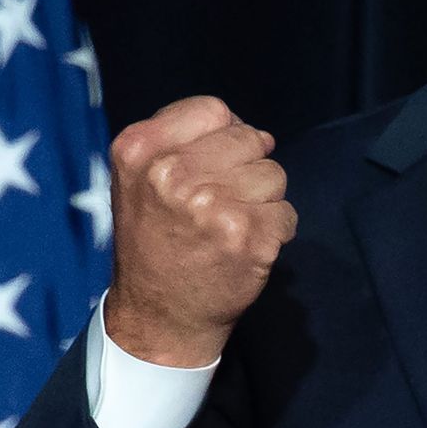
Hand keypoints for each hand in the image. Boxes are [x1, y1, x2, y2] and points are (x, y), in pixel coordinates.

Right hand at [103, 96, 296, 366]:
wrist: (158, 318)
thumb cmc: (153, 243)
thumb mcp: (140, 179)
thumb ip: (181, 142)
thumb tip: (250, 130)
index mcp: (140, 150)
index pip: (213, 109)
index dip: (223, 135)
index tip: (212, 164)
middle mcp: (172, 174)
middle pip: (248, 138)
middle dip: (245, 167)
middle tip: (219, 204)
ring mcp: (212, 206)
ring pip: (273, 174)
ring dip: (262, 200)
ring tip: (230, 227)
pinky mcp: (247, 237)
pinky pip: (286, 213)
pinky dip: (275, 231)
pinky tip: (244, 248)